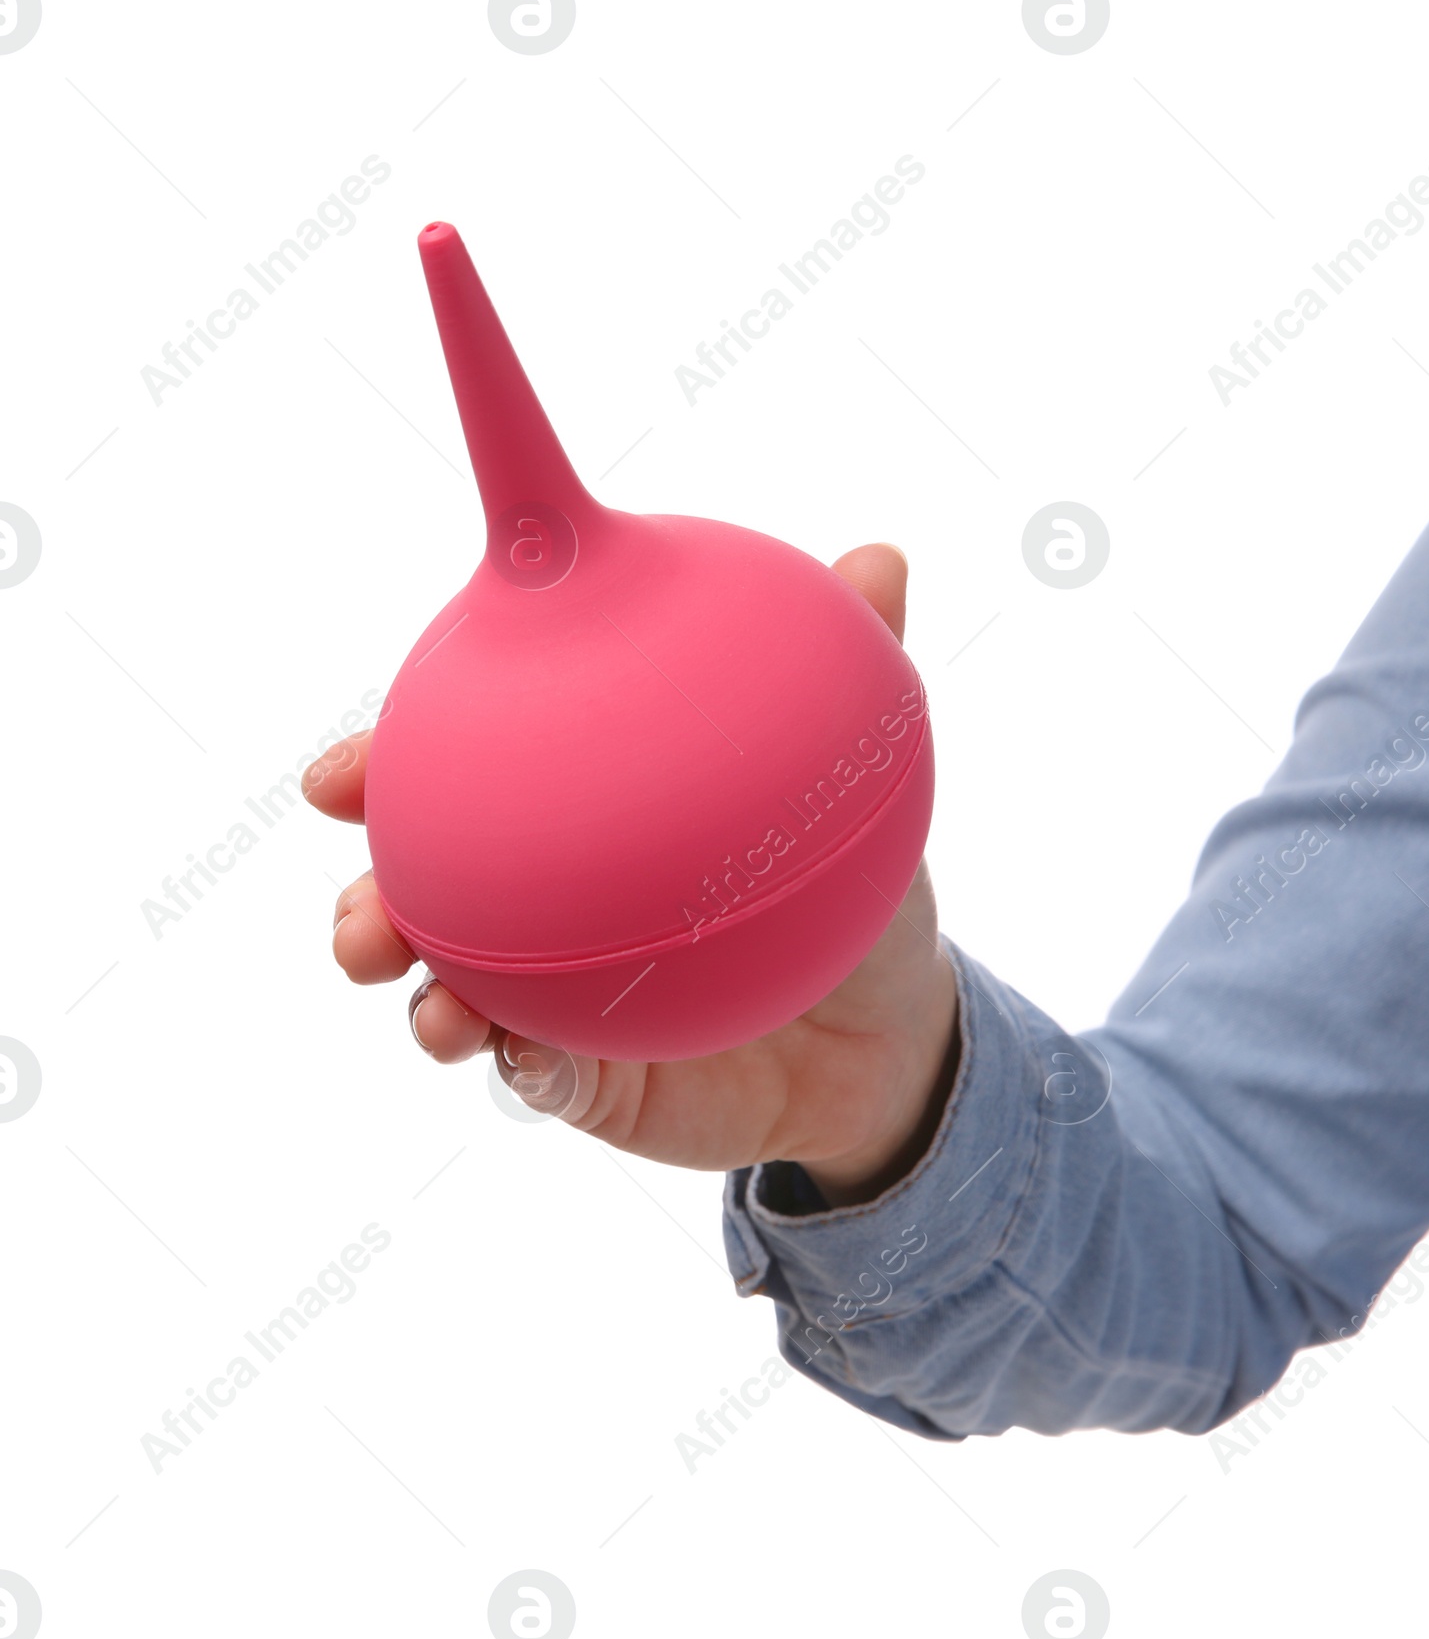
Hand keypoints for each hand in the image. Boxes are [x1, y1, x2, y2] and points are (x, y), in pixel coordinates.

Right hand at [306, 543, 958, 1206]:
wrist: (886, 1032)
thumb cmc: (847, 886)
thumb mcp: (854, 779)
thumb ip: (848, 668)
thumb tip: (881, 556)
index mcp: (572, 818)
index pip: (455, 780)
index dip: (377, 773)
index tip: (331, 780)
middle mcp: (543, 905)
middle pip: (422, 898)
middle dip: (369, 905)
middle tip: (366, 919)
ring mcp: (554, 1000)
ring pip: (452, 998)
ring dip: (425, 1005)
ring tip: (437, 1014)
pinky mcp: (590, 1082)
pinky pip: (541, 1079)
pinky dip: (523, 1069)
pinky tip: (527, 1059)